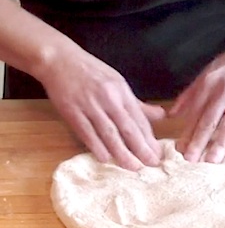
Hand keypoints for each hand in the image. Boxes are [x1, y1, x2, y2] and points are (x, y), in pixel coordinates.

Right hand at [40, 50, 164, 170]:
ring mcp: (90, 105)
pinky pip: (87, 132)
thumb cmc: (92, 72)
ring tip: (132, 167)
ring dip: (122, 152)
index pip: (139, 119)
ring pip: (109, 133)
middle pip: (128, 128)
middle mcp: (109, 99)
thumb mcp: (118, 83)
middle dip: (141, 148)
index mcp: (122, 92)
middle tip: (151, 164)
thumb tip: (161, 115)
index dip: (149, 138)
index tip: (157, 153)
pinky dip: (96, 146)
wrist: (60, 60)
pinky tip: (106, 158)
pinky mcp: (71, 111)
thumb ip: (138, 104)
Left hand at [170, 49, 224, 162]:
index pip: (195, 111)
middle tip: (190, 159)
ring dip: (219, 143)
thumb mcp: (208, 72)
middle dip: (199, 141)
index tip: (179, 148)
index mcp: (209, 82)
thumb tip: (172, 114)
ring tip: (211, 160)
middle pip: (210, 119)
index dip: (187, 130)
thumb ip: (190, 94)